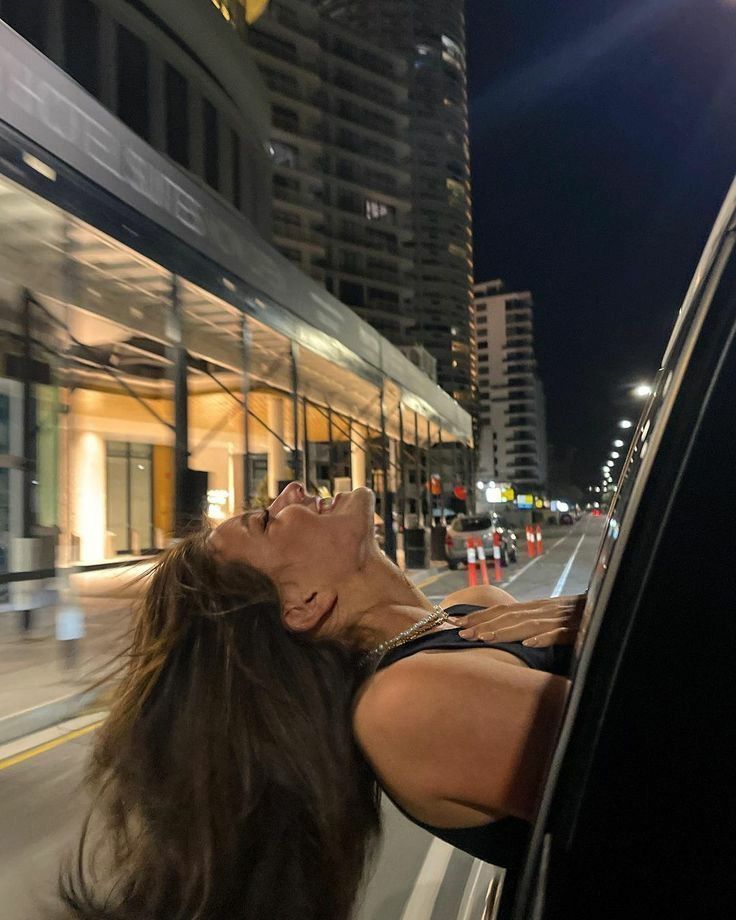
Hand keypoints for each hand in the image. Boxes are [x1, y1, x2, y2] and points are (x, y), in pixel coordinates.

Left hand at [447, 594, 585, 647]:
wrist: (607, 606)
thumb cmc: (576, 616)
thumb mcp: (549, 617)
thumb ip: (528, 622)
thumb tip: (506, 631)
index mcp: (534, 608)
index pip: (502, 611)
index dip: (479, 617)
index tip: (456, 624)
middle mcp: (542, 610)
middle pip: (508, 616)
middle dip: (483, 624)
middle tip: (460, 634)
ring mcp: (557, 619)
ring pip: (527, 624)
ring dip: (505, 630)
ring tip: (485, 637)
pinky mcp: (574, 630)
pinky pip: (557, 634)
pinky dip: (542, 637)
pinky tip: (528, 644)